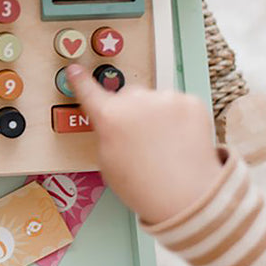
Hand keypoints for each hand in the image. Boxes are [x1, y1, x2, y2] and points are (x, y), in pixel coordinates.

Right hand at [67, 65, 223, 224]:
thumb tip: (112, 122)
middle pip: (127, 94)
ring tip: (163, 144)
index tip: (75, 69)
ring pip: (154, 99)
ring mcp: (165, 99)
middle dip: (130, 109)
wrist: (186, 196)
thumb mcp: (107, 162)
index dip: (80, 80)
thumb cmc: (144, 186)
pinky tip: (179, 140)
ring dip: (156, 113)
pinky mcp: (190, 102)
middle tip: (138, 137)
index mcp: (109, 117)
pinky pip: (178, 103)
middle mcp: (135, 102)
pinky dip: (178, 117)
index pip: (88, 91)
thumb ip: (106, 133)